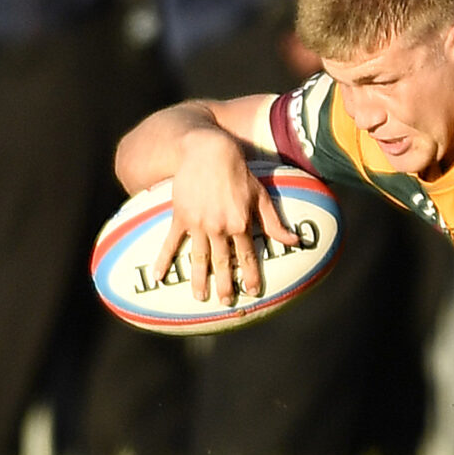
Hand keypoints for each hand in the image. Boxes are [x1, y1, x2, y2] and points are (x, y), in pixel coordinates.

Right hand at [152, 131, 297, 306]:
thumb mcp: (261, 196)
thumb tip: (295, 241)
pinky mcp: (180, 217)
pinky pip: (170, 243)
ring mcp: (197, 224)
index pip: (248, 255)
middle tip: (226, 302)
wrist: (208, 152)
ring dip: (199, 279)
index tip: (253, 292)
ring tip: (199, 297)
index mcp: (240, 223)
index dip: (251, 275)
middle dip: (225, 284)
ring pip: (199, 257)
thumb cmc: (239, 173)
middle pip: (223, 262)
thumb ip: (274, 222)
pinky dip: (163, 259)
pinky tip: (158, 276)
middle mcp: (219, 227)